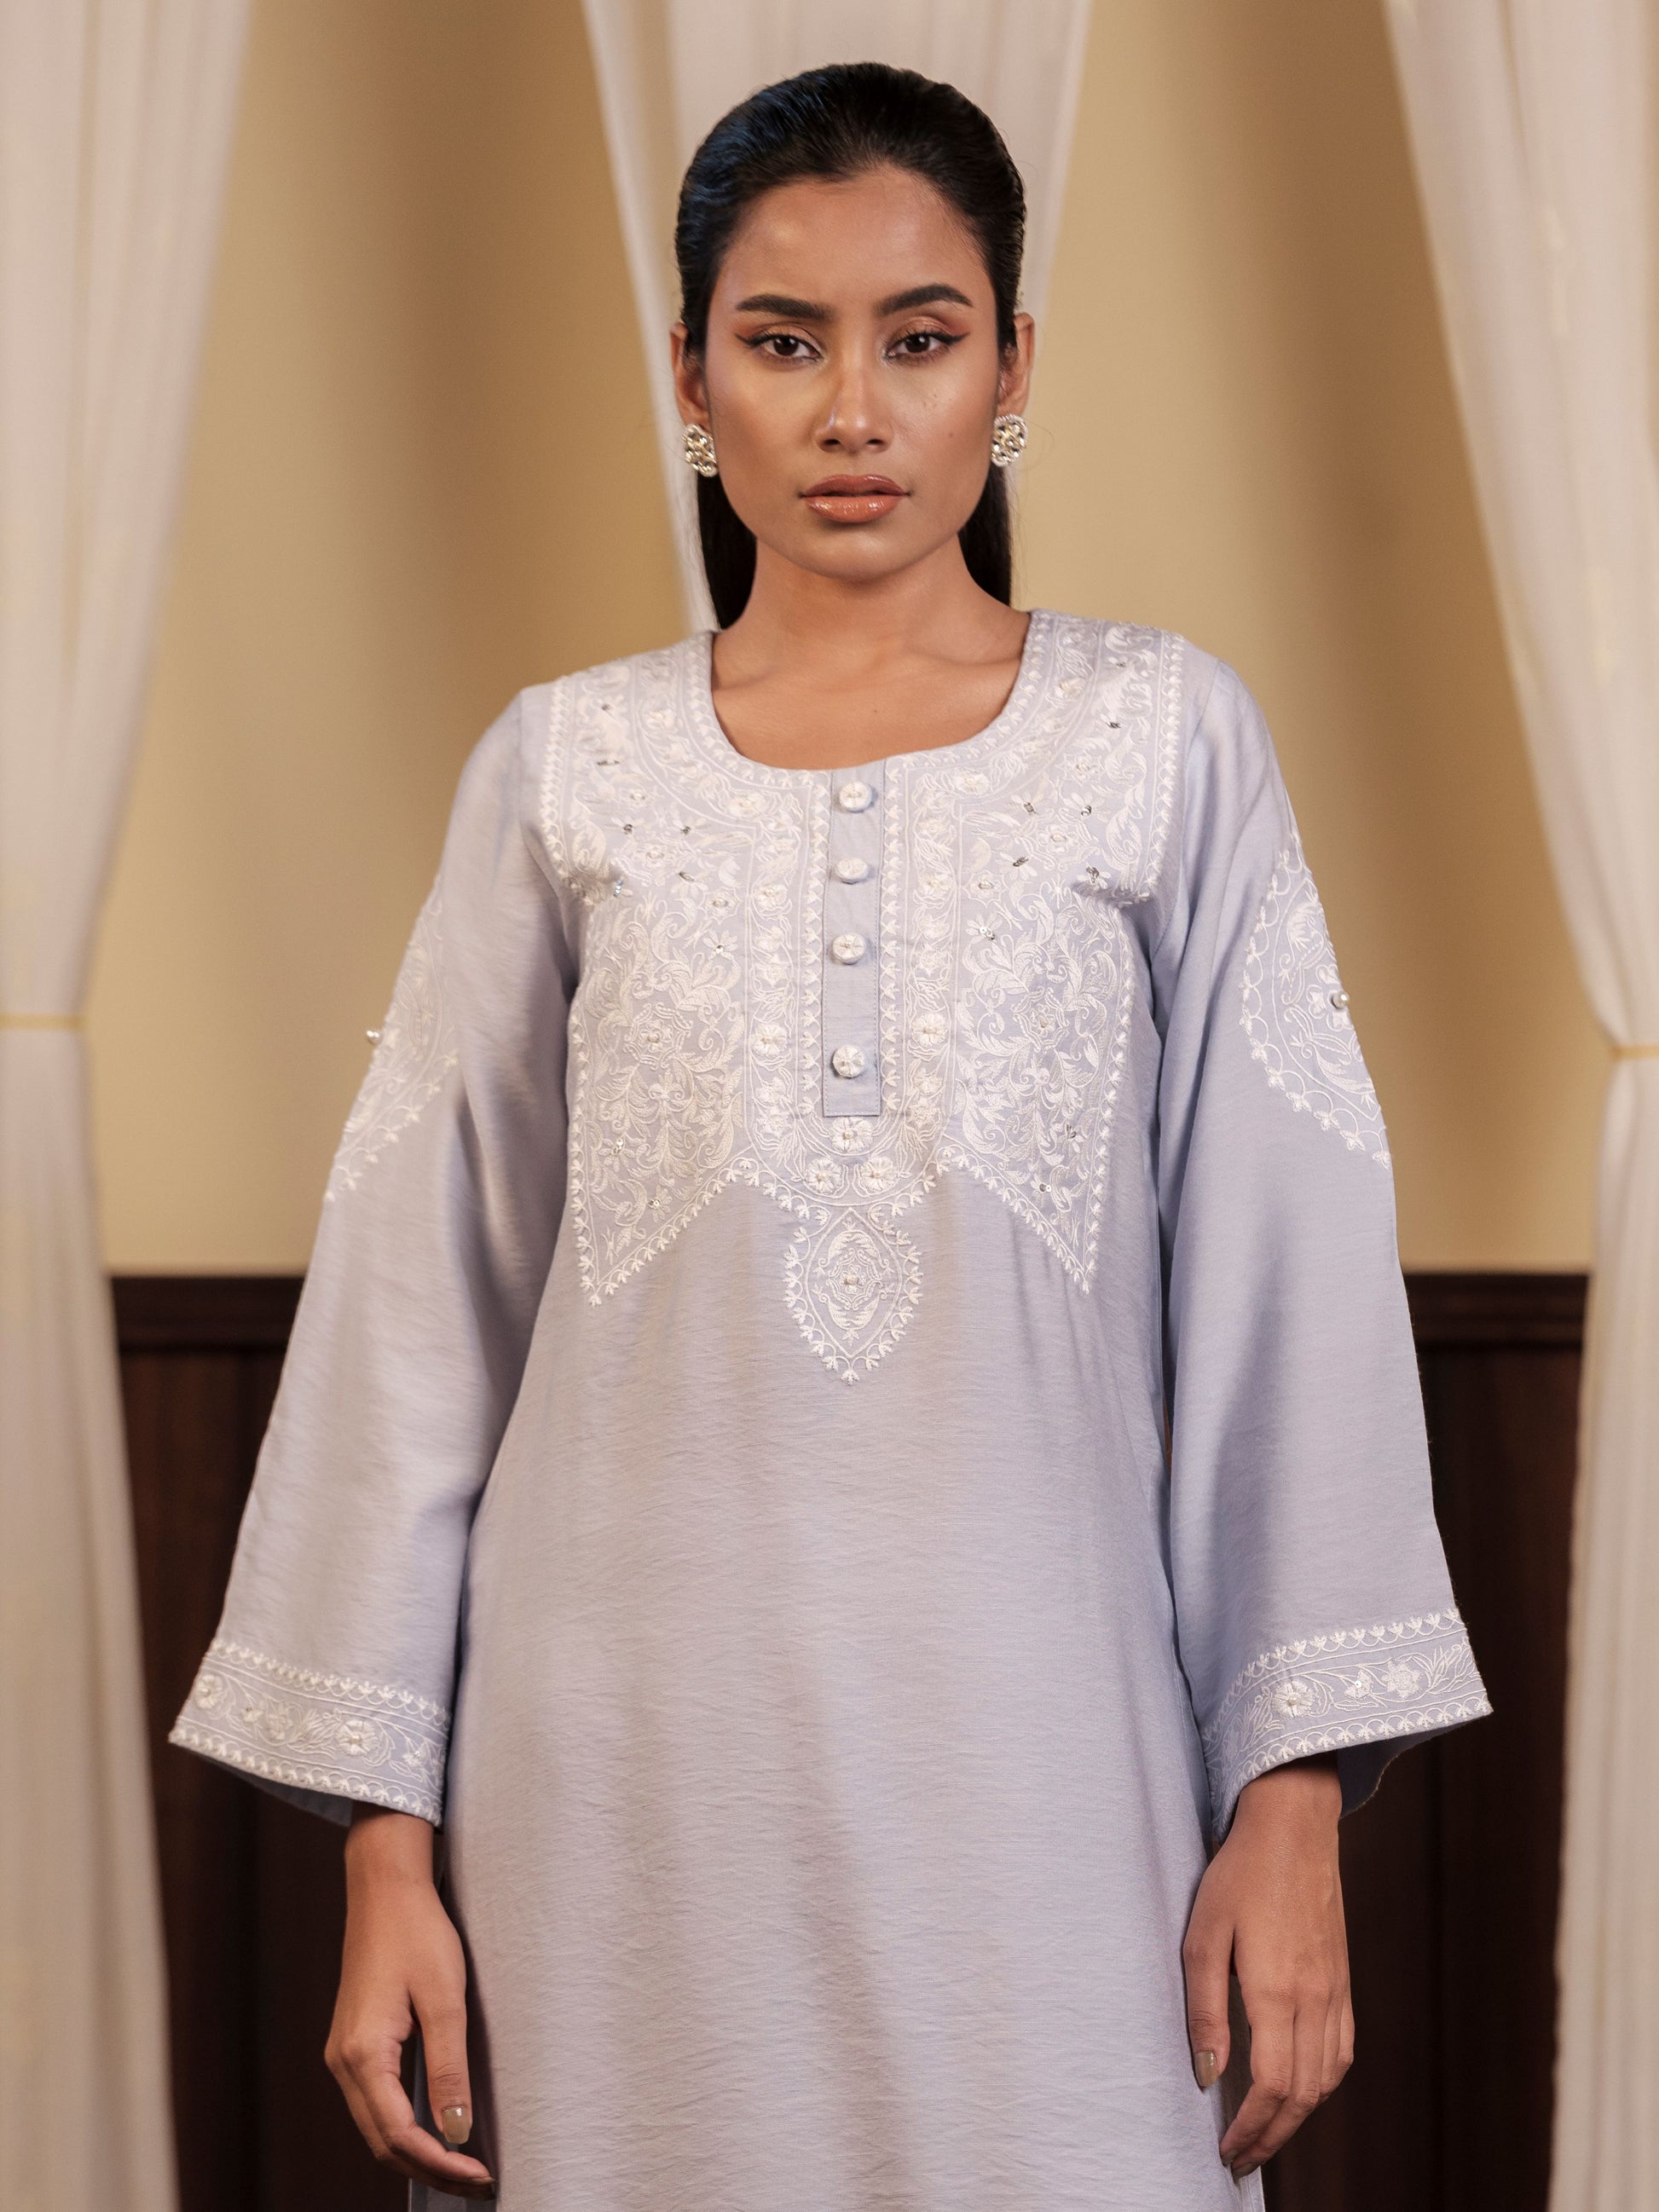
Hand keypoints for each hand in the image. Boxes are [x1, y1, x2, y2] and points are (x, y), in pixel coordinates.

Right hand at [325, 1806, 495, 2199]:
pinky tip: (436, 2130)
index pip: (399, 2135)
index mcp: (362, 2054)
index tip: (481, 2175)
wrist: (385, 1888)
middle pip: (382, 2143)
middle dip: (429, 2169)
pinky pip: (375, 2104)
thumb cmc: (417, 1933)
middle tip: (477, 2183)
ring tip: (463, 2165)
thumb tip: (457, 2132)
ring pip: (376, 2128)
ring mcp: (344, 2055)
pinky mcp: (354, 2045)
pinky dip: (404, 2128)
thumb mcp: (444, 1999)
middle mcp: (343, 2062)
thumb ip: (449, 2068)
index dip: (440, 2164)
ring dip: (417, 2153)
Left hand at [1181, 1753, 1352, 2182]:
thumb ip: (1205, 2009)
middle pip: (1302, 2095)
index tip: (1228, 2152)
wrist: (1295, 1827)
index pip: (1271, 2087)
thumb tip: (1207, 2075)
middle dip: (1272, 2136)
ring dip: (1298, 2117)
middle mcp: (1316, 2000)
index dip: (1251, 2129)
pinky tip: (1301, 2089)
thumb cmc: (1241, 1874)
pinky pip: (1341, 2051)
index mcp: (1279, 1992)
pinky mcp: (1344, 1980)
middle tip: (1241, 2159)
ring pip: (1327, 2079)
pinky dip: (1322, 2084)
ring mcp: (1336, 1991)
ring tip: (1265, 2134)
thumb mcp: (1203, 1935)